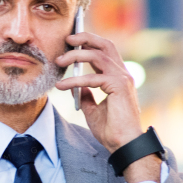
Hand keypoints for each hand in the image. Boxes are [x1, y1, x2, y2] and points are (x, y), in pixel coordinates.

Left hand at [56, 33, 161, 182]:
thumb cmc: (112, 130)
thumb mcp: (93, 110)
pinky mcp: (119, 87)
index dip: (89, 42)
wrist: (123, 145)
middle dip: (85, 37)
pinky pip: (93, 78)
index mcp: (118, 76)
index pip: (104, 50)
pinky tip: (62, 86)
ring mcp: (123, 78)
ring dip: (76, 55)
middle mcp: (122, 74)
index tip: (71, 42)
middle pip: (105, 44)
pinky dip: (75, 80)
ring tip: (59, 61)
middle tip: (67, 39)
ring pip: (98, 55)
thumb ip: (86, 95)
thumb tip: (76, 86)